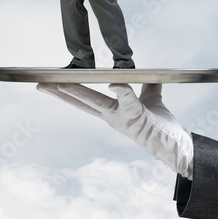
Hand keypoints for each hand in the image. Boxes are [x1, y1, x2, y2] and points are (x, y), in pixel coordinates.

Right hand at [37, 83, 193, 178]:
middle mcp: (112, 116)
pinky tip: (113, 84)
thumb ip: (146, 86)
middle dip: (60, 93)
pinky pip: (129, 101)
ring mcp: (122, 118)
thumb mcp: (152, 100)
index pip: (85, 98)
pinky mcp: (137, 118)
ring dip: (79, 93)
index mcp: (111, 111)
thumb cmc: (161, 126)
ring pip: (97, 102)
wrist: (176, 146)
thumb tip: (148, 73)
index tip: (52, 81)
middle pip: (81, 102)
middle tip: (41, 84)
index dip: (68, 90)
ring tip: (62, 84)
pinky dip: (122, 92)